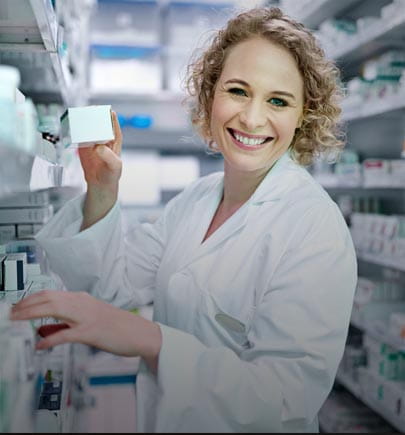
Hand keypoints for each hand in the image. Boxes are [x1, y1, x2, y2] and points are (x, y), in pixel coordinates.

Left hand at [10, 290, 161, 371]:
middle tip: (10, 312)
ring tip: (16, 321)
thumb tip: (42, 330)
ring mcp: (87, 316)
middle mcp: (82, 303)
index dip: (30, 299)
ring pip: (54, 309)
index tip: (16, 306)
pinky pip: (66, 334)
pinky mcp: (91, 331)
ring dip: (32, 314)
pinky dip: (50, 338)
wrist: (140, 333)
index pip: (50, 294)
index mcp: (82, 299)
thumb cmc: (116, 328)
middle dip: (26, 305)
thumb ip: (64, 325)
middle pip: (48, 298)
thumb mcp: (88, 322)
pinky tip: (40, 344)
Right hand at [78, 110, 122, 193]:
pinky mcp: (82, 145)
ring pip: (87, 126)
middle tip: (87, 112)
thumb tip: (99, 147)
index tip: (103, 110)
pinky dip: (74, 130)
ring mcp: (92, 140)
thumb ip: (108, 156)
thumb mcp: (115, 166)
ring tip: (77, 117)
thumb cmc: (111, 174)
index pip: (112, 122)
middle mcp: (103, 136)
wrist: (100, 183)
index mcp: (114, 139)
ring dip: (82, 120)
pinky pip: (78, 134)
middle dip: (93, 115)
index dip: (108, 115)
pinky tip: (70, 127)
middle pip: (98, 121)